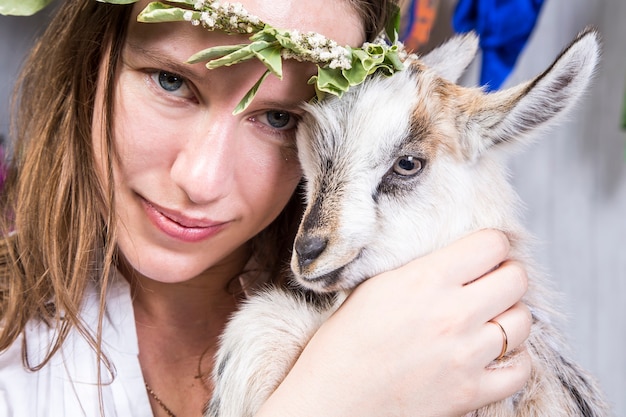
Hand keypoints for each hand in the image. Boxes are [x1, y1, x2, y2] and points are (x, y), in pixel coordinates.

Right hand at [257, 229, 531, 416]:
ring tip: (490, 318)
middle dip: (506, 275)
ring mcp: (465, 355)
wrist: (333, 398)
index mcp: (425, 279)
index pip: (492, 244)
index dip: (493, 245)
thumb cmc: (345, 342)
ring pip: (523, 321)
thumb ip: (423, 268)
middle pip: (516, 279)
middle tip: (491, 282)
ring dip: (510, 316)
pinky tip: (494, 353)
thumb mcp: (375, 286)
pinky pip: (521, 369)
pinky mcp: (471, 392)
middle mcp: (452, 314)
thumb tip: (459, 257)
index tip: (485, 253)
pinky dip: (514, 358)